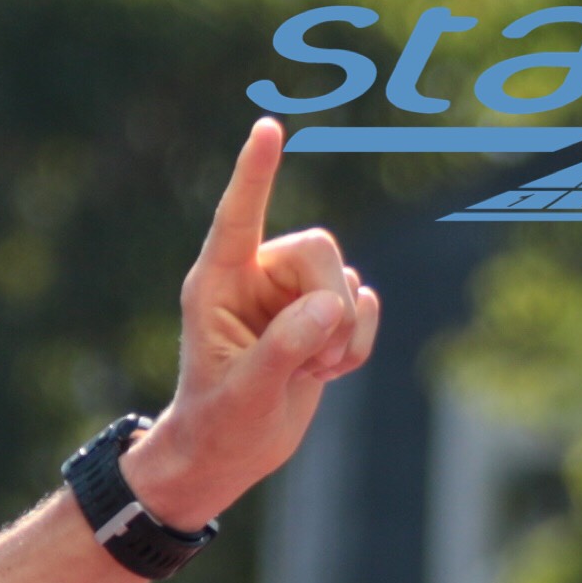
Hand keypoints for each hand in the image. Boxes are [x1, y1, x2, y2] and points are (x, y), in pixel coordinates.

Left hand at [122, 118, 379, 531]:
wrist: (230, 454)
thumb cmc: (218, 425)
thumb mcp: (244, 394)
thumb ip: (283, 348)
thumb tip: (331, 305)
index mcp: (216, 283)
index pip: (238, 217)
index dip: (255, 174)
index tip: (267, 128)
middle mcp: (255, 278)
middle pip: (320, 249)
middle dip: (329, 302)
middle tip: (315, 359)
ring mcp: (290, 293)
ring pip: (348, 280)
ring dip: (342, 334)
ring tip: (308, 372)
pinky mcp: (321, 313)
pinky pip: (365, 305)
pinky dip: (357, 343)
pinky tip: (325, 370)